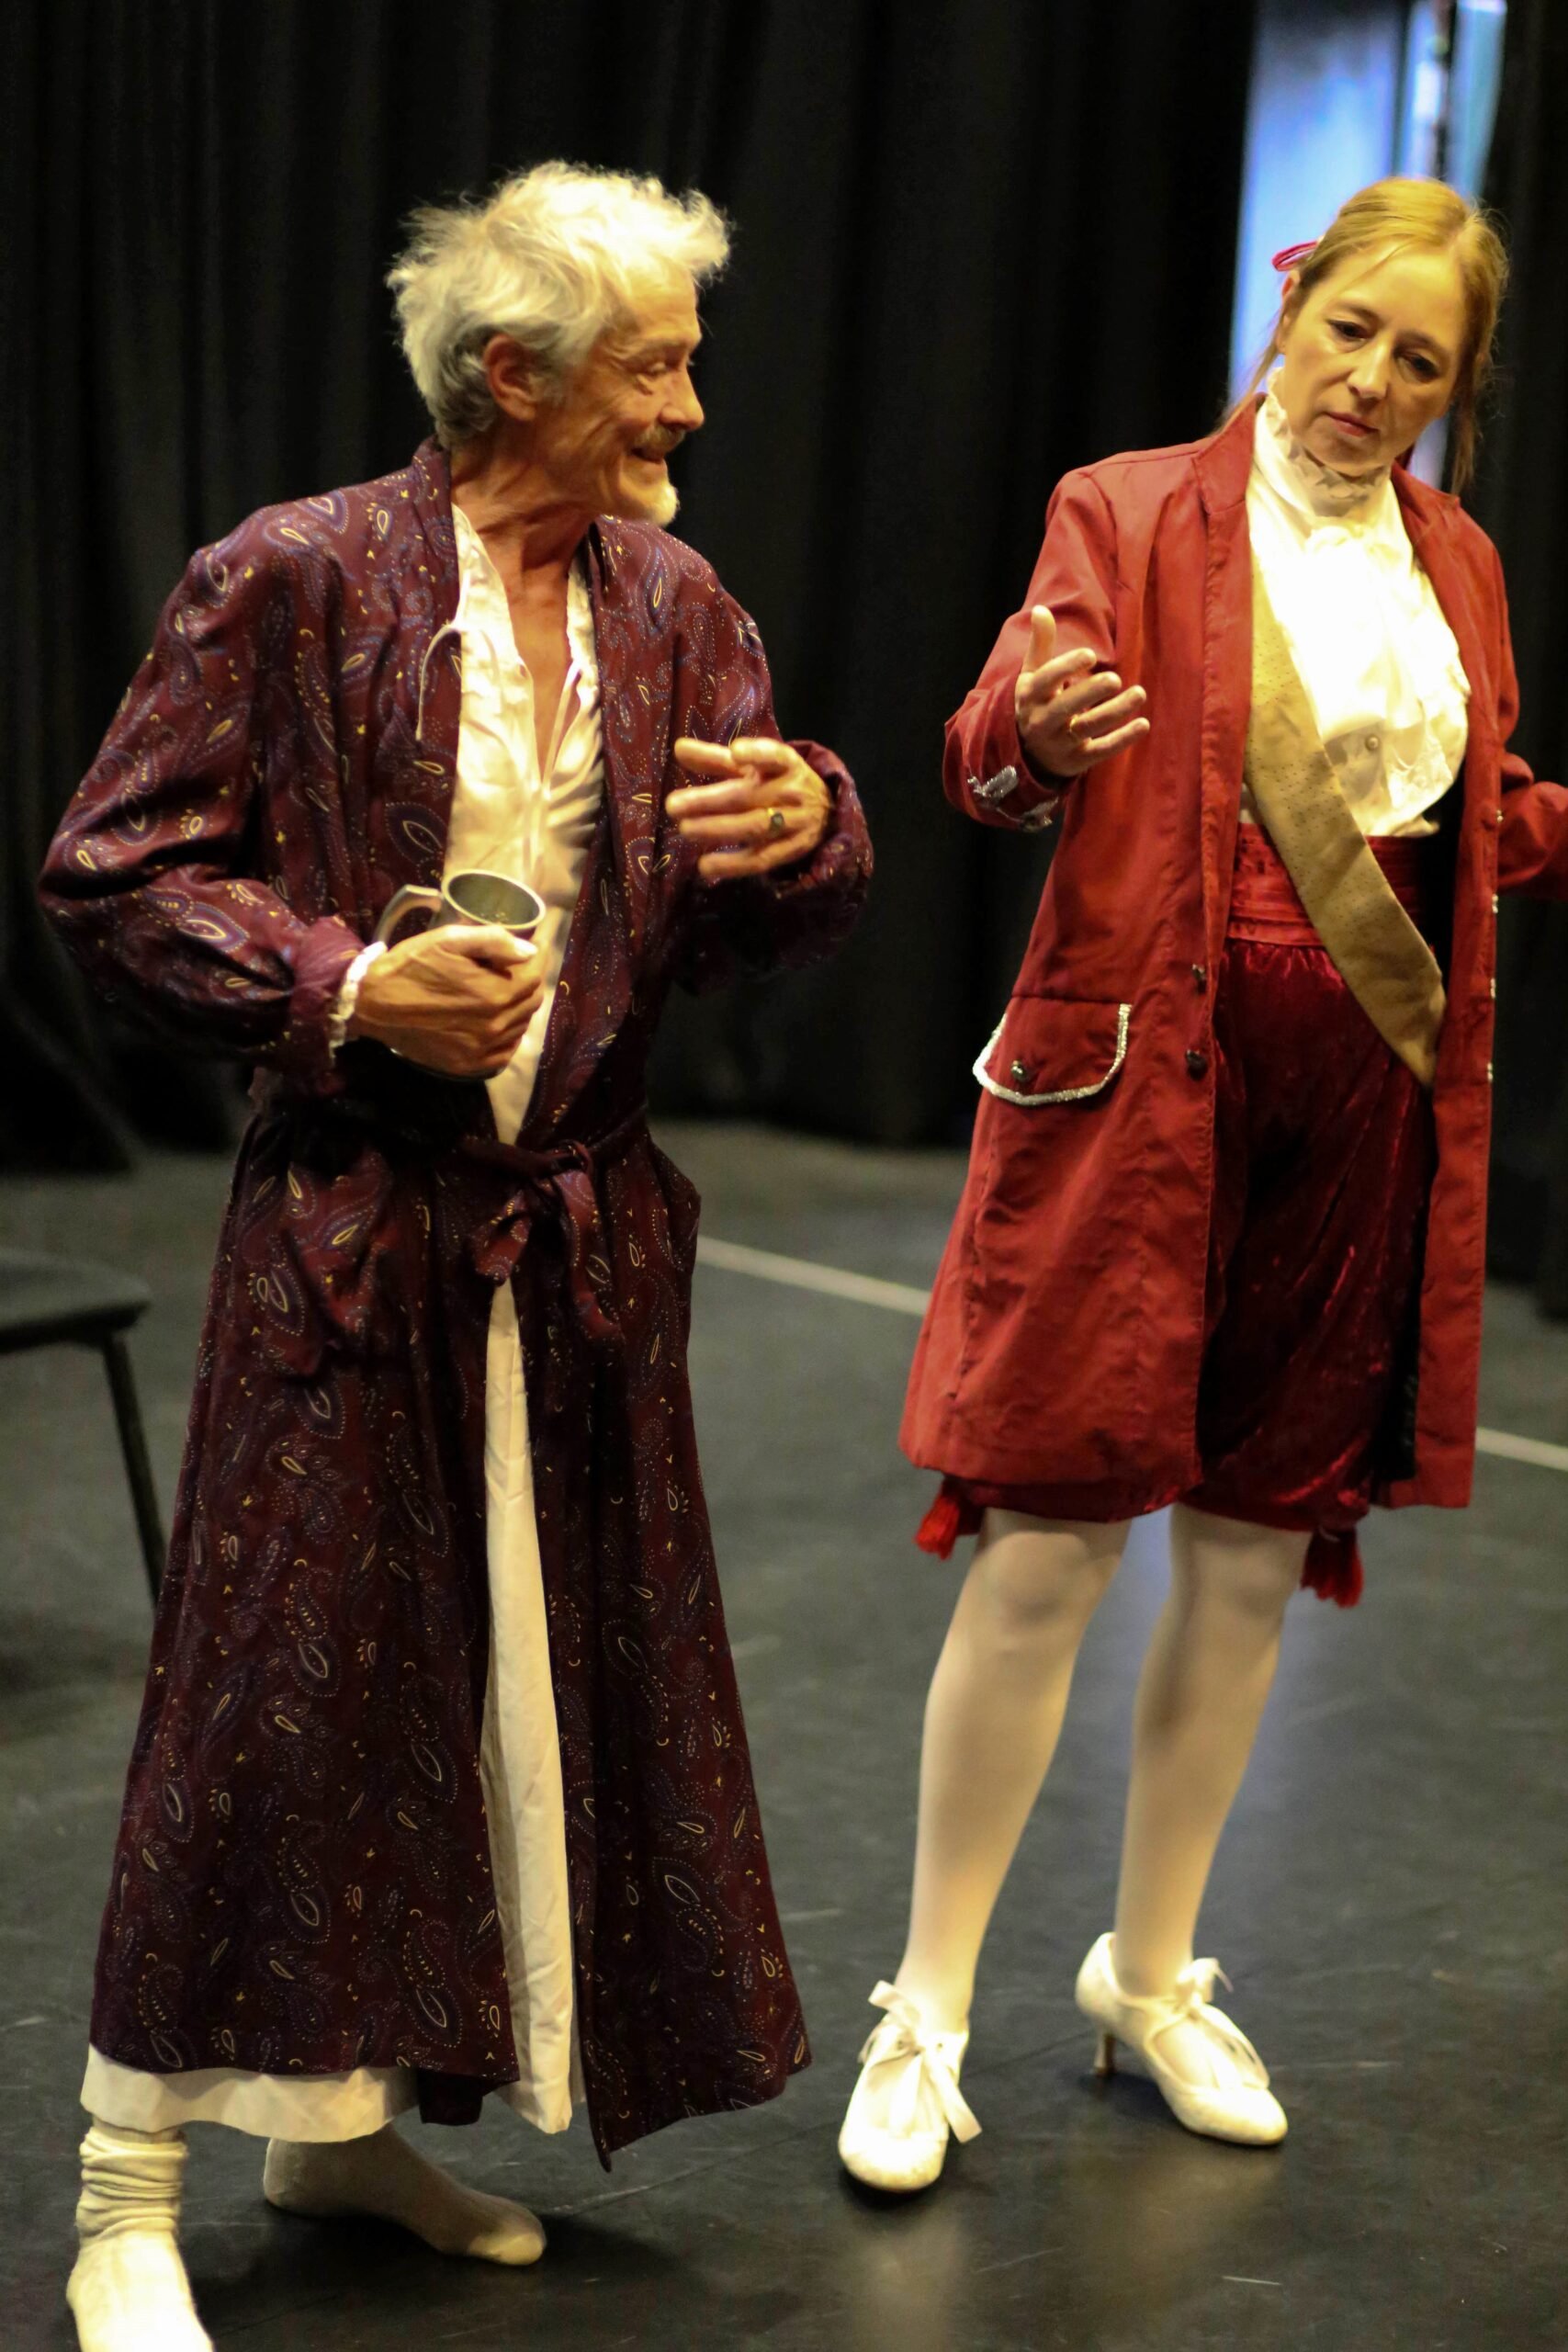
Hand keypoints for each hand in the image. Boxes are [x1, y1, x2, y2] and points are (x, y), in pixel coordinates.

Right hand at [349, 924, 544, 1077]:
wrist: (373, 1003)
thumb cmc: (411, 966)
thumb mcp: (448, 939)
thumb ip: (493, 942)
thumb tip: (530, 951)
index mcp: (494, 993)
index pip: (534, 976)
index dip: (535, 960)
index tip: (531, 950)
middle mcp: (494, 1025)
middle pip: (531, 1003)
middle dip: (527, 982)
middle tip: (513, 970)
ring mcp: (482, 1049)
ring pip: (520, 1026)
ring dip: (517, 1008)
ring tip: (499, 993)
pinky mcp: (468, 1065)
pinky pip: (504, 1052)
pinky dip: (507, 1036)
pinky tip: (493, 1022)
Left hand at [667, 738, 830, 878]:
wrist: (827, 812)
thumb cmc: (779, 783)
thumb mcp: (754, 767)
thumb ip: (716, 759)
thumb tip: (678, 748)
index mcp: (785, 764)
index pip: (774, 755)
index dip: (756, 753)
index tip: (735, 752)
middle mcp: (792, 792)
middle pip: (750, 796)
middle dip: (710, 801)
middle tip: (673, 805)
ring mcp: (795, 823)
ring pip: (755, 827)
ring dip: (718, 830)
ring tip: (686, 829)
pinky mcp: (792, 851)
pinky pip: (761, 859)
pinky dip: (733, 864)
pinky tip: (705, 865)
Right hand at [1014, 605, 1148, 778]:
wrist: (1030, 754)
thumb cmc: (1038, 703)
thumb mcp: (1032, 676)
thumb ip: (1040, 644)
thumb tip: (1041, 609)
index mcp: (1031, 696)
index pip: (1046, 680)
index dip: (1066, 668)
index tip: (1090, 655)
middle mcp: (1042, 721)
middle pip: (1065, 707)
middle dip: (1089, 693)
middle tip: (1115, 679)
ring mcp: (1060, 743)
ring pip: (1087, 728)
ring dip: (1114, 712)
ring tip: (1139, 693)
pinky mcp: (1078, 760)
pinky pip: (1101, 750)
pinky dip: (1122, 739)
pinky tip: (1143, 724)